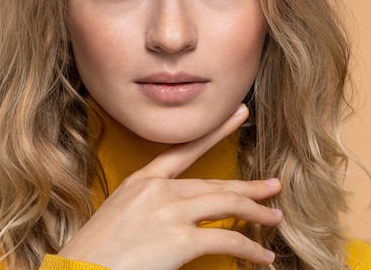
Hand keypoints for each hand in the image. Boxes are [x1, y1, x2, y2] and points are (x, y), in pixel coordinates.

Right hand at [58, 104, 282, 269]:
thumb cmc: (96, 253)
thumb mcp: (120, 217)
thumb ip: (149, 208)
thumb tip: (175, 216)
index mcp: (140, 182)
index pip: (184, 149)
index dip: (216, 132)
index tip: (238, 115)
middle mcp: (157, 190)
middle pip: (215, 183)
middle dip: (249, 186)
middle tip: (272, 186)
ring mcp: (169, 212)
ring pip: (227, 204)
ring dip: (256, 212)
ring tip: (274, 217)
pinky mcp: (179, 239)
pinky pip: (227, 239)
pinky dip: (250, 249)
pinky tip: (263, 257)